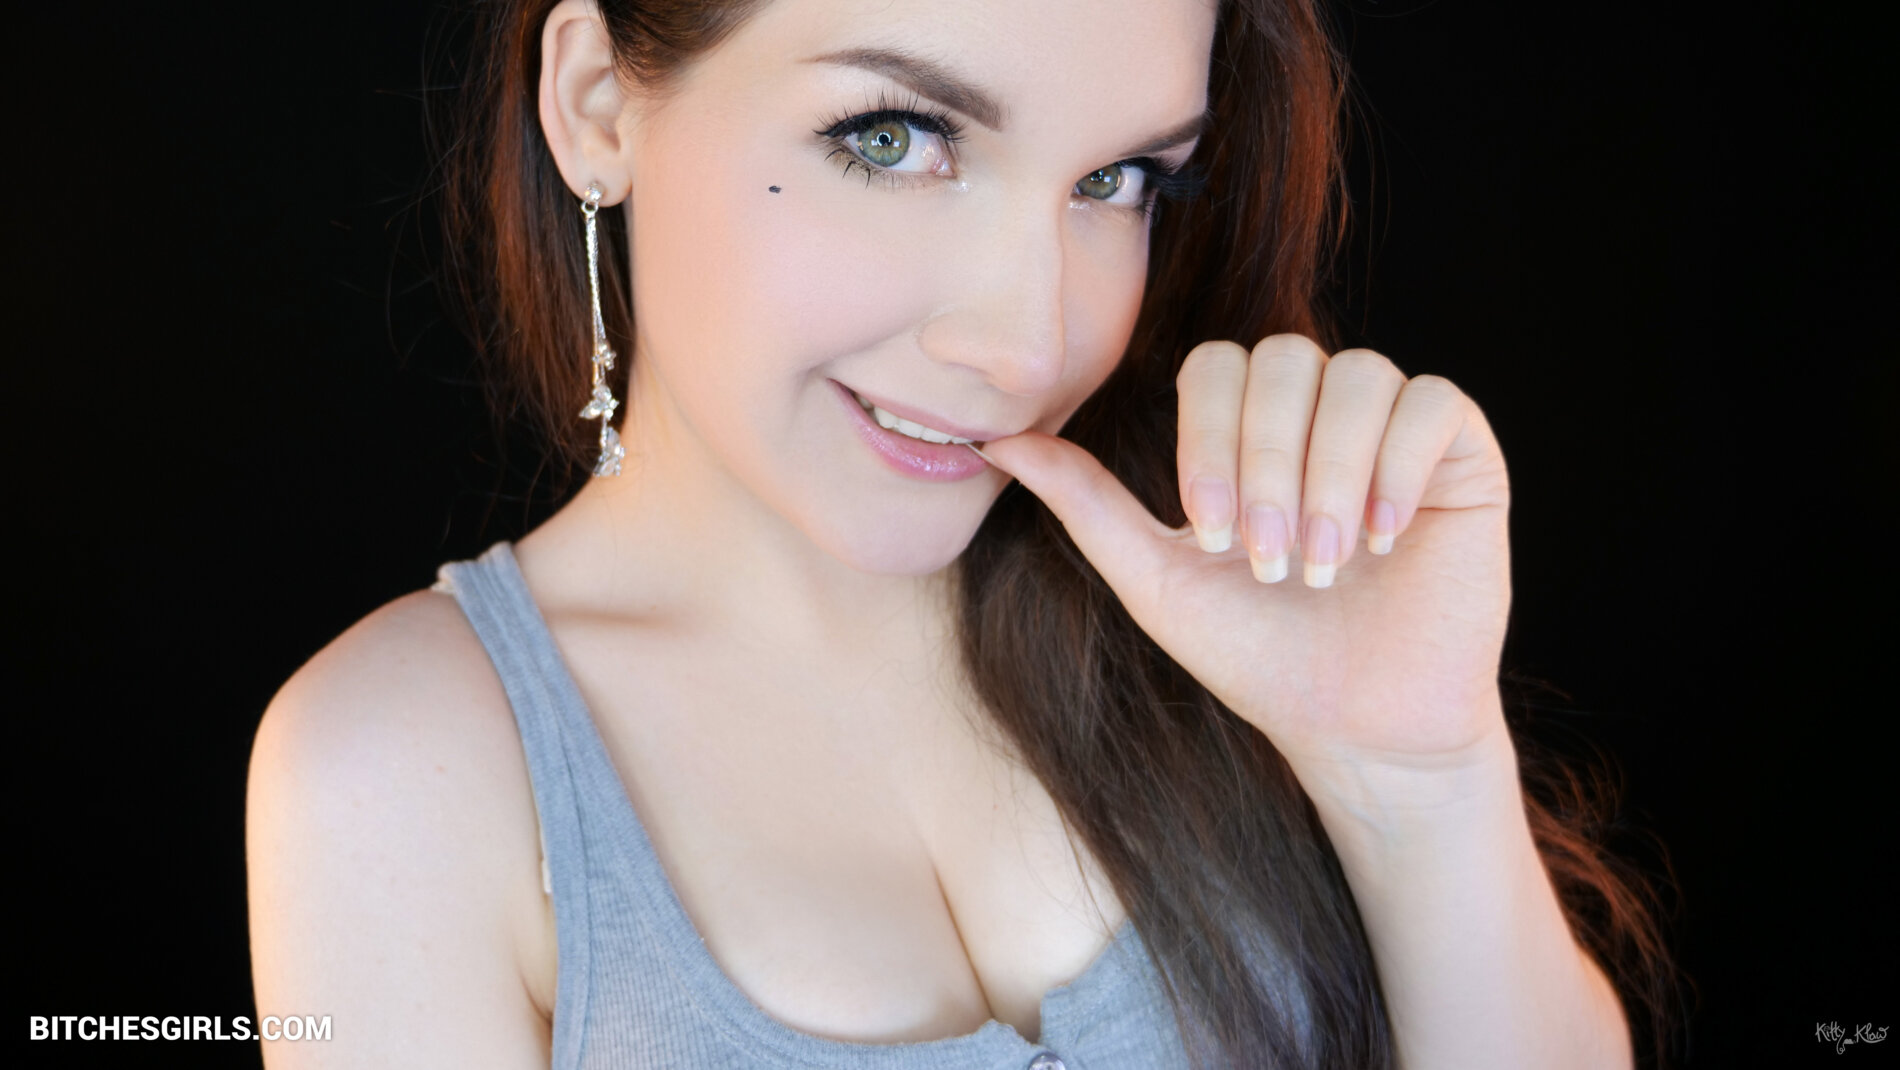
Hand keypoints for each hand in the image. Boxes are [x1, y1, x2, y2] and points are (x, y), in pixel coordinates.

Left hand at [975, 334, 1513, 797]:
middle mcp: (1319, 412)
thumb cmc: (1256, 657)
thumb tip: (996, 440)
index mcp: (1246, 429)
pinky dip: (1399, 468)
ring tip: (1326, 564)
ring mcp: (1392, 427)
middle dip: (1266, 464)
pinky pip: (1433, 403)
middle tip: (1270, 561)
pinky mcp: (1462, 453)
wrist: (1357, 727)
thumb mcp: (1157, 580)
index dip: (1208, 439)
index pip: (1216, 365)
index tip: (1213, 536)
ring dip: (1331, 474)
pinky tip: (1386, 541)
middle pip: (1284, 359)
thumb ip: (1086, 505)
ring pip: (1359, 377)